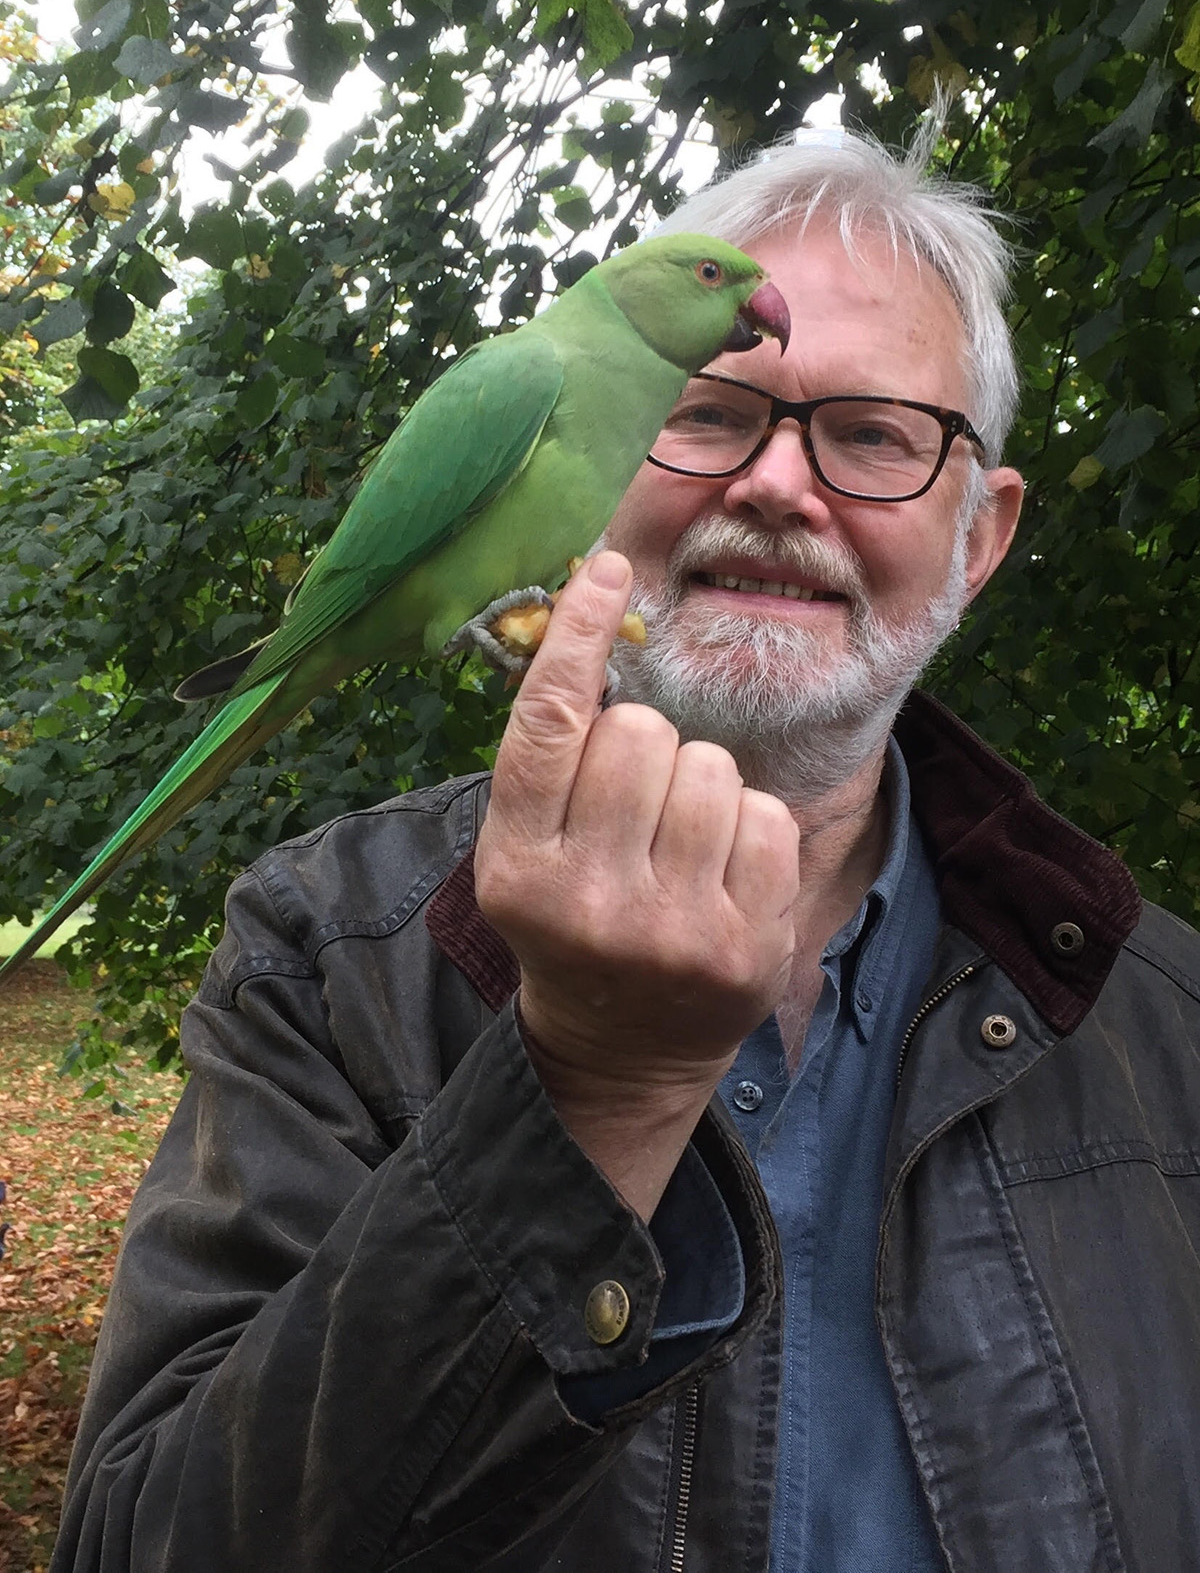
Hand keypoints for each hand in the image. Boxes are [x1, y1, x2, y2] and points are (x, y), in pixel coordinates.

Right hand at [474, 550, 798, 1213]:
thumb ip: (550, 761)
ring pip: (710, 767)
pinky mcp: (745, 947)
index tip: (607, 567)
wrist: (619, 1051)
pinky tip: (722, 873)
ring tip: (678, 844)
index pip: (550, 722)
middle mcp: (586, 900)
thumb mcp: (526, 852)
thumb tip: (594, 619)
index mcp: (516, 868)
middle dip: (645, 749)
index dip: (579, 634)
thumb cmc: (571, 919)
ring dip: (700, 785)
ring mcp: (671, 929)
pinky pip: (766, 814)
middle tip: (635, 810)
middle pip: (641, 734)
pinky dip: (749, 828)